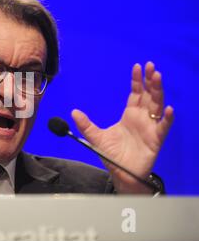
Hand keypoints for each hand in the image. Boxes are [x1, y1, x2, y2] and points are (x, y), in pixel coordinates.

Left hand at [71, 62, 173, 193]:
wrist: (120, 174)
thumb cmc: (111, 156)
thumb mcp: (95, 137)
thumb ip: (86, 125)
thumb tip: (73, 111)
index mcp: (129, 115)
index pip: (135, 94)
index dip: (137, 81)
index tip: (137, 67)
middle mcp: (142, 118)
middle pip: (148, 95)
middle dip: (150, 81)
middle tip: (150, 66)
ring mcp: (150, 128)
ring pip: (157, 106)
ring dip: (158, 92)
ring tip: (157, 77)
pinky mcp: (156, 140)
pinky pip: (163, 127)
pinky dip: (167, 118)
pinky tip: (167, 109)